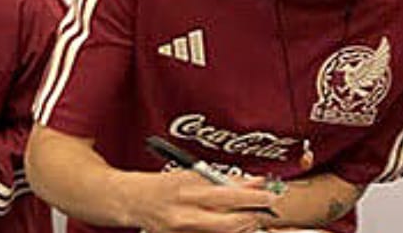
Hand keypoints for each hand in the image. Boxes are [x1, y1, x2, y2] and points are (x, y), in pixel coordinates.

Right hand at [127, 170, 277, 232]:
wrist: (132, 201)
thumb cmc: (161, 186)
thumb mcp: (189, 175)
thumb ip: (222, 179)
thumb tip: (254, 181)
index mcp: (187, 191)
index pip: (229, 195)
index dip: (254, 196)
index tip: (269, 195)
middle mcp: (186, 214)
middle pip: (231, 222)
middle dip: (252, 216)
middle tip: (264, 209)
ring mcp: (184, 232)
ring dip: (242, 226)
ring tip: (247, 217)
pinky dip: (226, 231)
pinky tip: (230, 225)